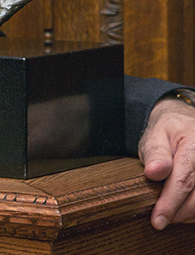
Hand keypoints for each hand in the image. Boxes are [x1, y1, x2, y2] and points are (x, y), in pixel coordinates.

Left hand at [138, 92, 194, 228]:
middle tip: (159, 219)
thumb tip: (153, 173)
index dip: (170, 203)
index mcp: (194, 144)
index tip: (158, 220)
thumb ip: (156, 153)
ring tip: (169, 213)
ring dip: (187, 214)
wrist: (186, 124)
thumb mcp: (155, 135)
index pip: (183, 180)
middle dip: (178, 213)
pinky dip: (194, 210)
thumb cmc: (168, 131)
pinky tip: (182, 209)